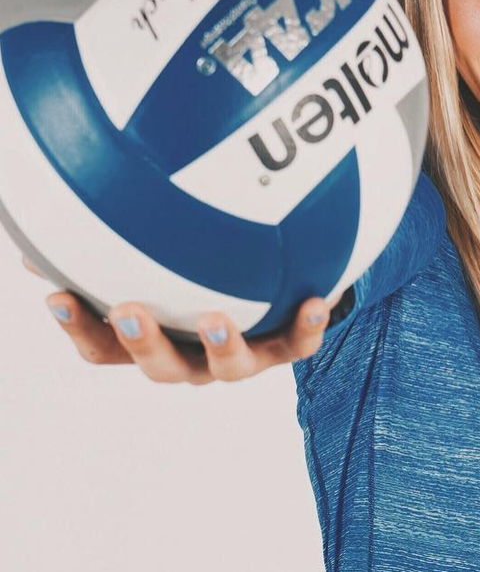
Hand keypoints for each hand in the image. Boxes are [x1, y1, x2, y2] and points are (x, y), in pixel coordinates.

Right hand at [24, 256, 343, 384]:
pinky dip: (307, 324)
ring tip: (215, 317)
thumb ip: (118, 244)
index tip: (59, 294)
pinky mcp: (288, 346)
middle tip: (129, 311)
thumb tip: (55, 220)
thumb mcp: (163, 259)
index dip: (80, 326)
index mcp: (157, 341)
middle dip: (142, 342)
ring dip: (221, 344)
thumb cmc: (206, 274)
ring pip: (229, 366)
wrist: (283, 290)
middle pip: (161, 367)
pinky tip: (315, 301)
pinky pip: (300, 342)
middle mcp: (195, 358)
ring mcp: (243, 358)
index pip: (105, 347)